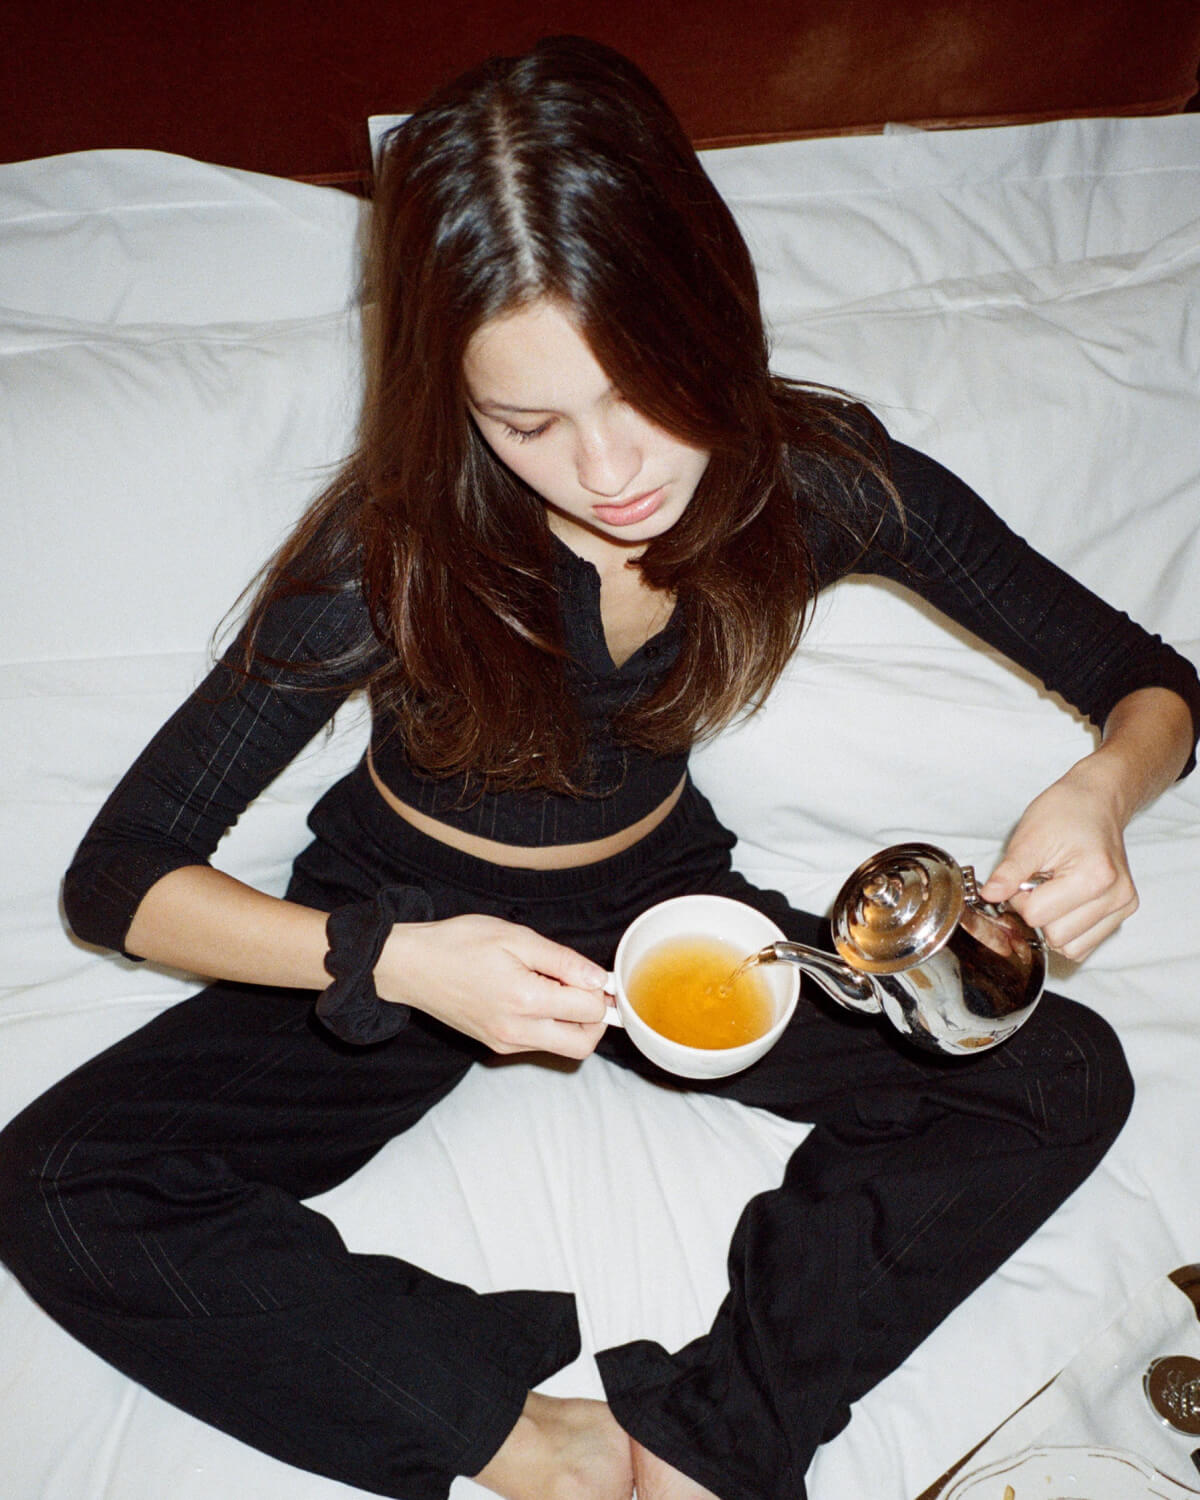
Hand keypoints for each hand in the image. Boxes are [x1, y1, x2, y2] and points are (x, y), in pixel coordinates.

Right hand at [375, 914, 610, 1058]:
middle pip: (583, 1044)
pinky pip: (538, 1044)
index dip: (599, 988)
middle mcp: (517, 1030)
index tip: (591, 972)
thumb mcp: (515, 937)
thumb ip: (562, 961)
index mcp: (525, 1000)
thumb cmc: (459, 943)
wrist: (412, 965)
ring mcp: (505, 1042)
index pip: (589, 1010)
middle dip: (596, 1019)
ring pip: (563, 1048)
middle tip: (585, 988)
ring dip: (573, 1024)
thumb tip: (598, 978)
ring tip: (555, 987)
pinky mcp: (496, 1045)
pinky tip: (535, 997)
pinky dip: (550, 1026)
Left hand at [978, 766, 1137, 961]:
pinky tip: (1067, 902)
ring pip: (1072, 948)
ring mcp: (1124, 905)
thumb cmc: (1065, 812)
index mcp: (1094, 877)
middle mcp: (1116, 896)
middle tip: (1040, 883)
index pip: (1037, 916)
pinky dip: (1070, 931)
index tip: (1026, 877)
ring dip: (1054, 926)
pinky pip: (1087, 944)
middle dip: (1038, 914)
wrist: (1096, 801)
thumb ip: (1009, 872)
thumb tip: (989, 896)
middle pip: (1056, 937)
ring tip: (1056, 892)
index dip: (1020, 899)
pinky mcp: (1124, 911)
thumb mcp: (1029, 837)